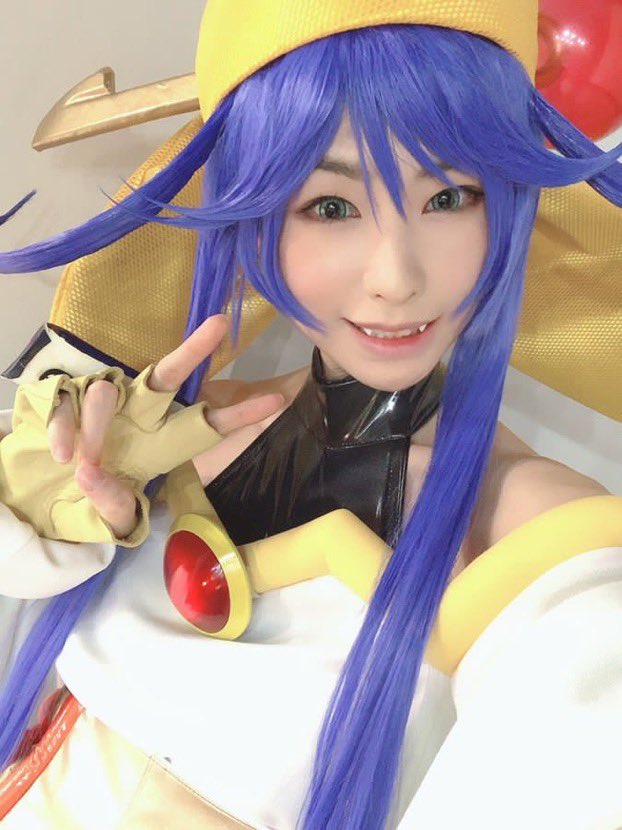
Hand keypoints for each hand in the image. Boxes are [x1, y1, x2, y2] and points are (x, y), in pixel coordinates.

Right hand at [1, 315, 281, 544]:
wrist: (49, 477)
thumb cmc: (98, 488)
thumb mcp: (112, 508)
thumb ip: (115, 504)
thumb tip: (98, 478)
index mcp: (163, 437)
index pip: (208, 420)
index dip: (240, 412)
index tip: (277, 400)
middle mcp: (141, 408)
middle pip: (172, 373)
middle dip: (194, 350)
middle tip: (219, 325)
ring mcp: (107, 396)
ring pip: (109, 390)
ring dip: (94, 425)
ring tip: (81, 462)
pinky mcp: (68, 392)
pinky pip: (66, 402)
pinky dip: (62, 429)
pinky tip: (60, 452)